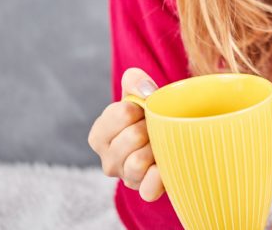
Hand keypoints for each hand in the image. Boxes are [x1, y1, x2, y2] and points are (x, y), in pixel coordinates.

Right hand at [87, 67, 165, 201]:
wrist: (172, 136)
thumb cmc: (149, 116)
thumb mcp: (138, 93)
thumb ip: (135, 81)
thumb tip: (145, 92)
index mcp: (99, 136)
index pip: (118, 115)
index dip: (138, 108)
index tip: (143, 109)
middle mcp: (108, 161)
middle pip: (132, 137)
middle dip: (150, 127)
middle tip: (157, 127)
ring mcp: (126, 178)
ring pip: (138, 162)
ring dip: (157, 148)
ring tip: (162, 143)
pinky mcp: (144, 191)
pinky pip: (148, 189)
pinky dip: (158, 177)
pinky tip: (166, 165)